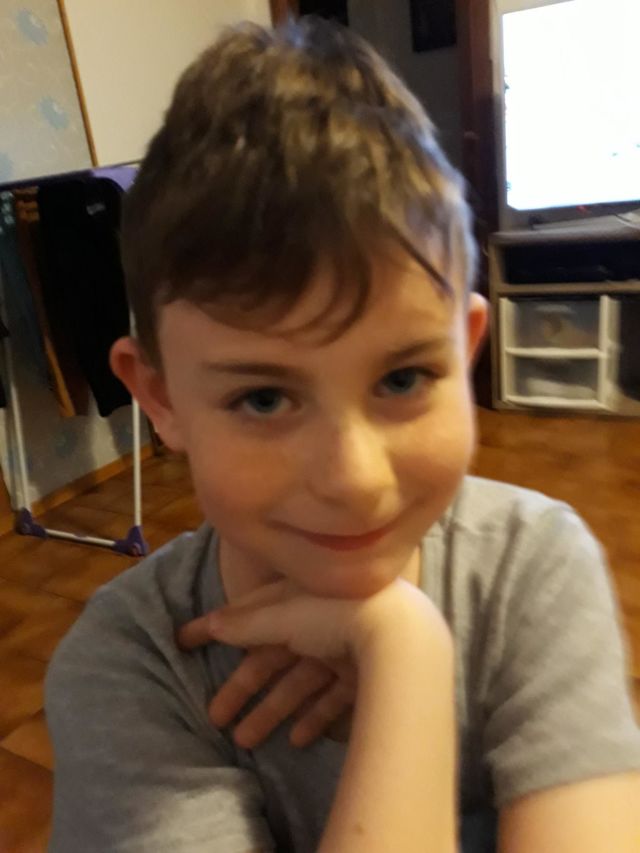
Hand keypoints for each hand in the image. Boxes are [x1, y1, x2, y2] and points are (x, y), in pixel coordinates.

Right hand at [176, 576, 431, 746]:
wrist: (398, 633)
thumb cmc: (333, 613)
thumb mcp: (282, 614)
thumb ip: (246, 621)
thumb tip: (211, 623)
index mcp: (296, 599)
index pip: (248, 615)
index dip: (215, 628)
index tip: (182, 642)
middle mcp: (319, 622)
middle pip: (272, 658)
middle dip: (242, 688)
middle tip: (213, 716)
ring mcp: (344, 651)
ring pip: (299, 684)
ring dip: (271, 711)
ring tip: (243, 741)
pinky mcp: (365, 678)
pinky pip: (332, 701)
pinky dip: (314, 719)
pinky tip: (296, 740)